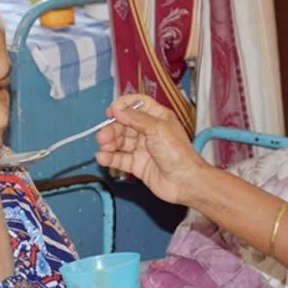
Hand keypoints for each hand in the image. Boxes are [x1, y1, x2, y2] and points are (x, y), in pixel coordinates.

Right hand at [94, 94, 210, 204]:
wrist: (185, 181)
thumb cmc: (179, 154)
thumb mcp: (157, 128)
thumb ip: (135, 118)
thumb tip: (119, 109)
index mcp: (158, 118)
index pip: (138, 105)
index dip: (124, 106)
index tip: (112, 110)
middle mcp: (150, 132)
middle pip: (125, 124)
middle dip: (112, 128)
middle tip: (103, 135)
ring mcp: (144, 149)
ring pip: (121, 142)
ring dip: (109, 143)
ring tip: (103, 146)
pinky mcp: (138, 165)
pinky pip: (120, 159)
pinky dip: (110, 158)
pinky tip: (103, 157)